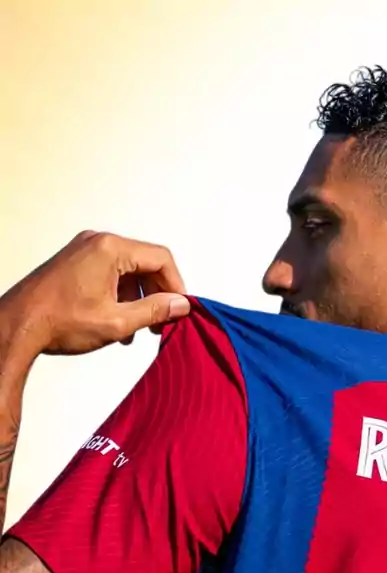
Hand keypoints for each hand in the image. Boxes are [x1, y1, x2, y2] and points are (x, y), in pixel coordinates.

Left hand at [1, 231, 190, 356]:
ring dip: (139, 297)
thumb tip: (181, 305)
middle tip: (162, 321)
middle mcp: (97, 242)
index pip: (161, 259)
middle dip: (157, 293)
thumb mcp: (117, 322)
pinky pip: (110, 272)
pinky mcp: (74, 262)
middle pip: (146, 263)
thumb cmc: (59, 322)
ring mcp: (84, 250)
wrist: (15, 326)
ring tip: (139, 327)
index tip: (179, 309)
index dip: (176, 285)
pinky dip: (121, 294)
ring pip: (129, 269)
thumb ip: (154, 311)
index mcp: (110, 249)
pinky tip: (119, 321)